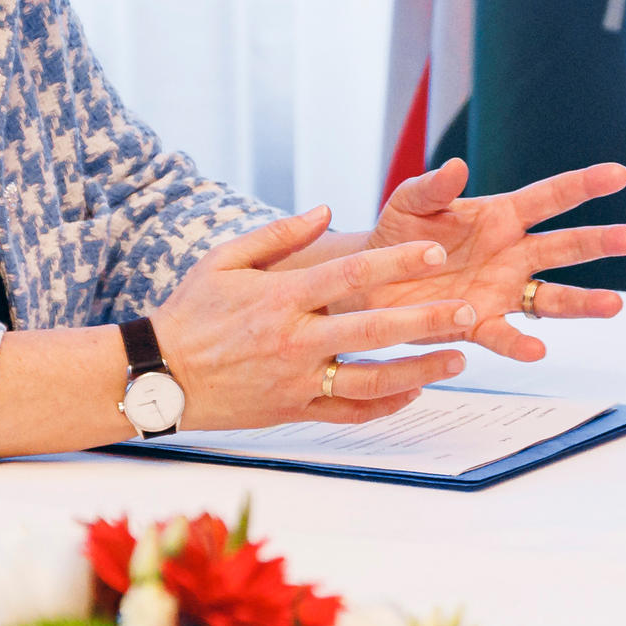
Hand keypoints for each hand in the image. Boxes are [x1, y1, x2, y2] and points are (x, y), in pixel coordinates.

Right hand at [152, 210, 477, 430]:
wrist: (157, 376)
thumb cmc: (191, 313)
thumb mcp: (224, 260)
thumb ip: (279, 236)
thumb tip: (326, 210)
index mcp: (281, 298)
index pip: (351, 274)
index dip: (397, 263)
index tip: (434, 253)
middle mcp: (294, 341)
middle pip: (373, 331)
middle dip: (425, 322)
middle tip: (467, 312)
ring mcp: (296, 381)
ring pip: (371, 382)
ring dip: (419, 371)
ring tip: (458, 358)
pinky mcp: (293, 411)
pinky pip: (349, 414)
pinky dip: (385, 405)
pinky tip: (414, 392)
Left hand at [362, 159, 625, 362]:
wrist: (369, 283)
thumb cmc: (395, 236)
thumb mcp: (409, 203)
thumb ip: (432, 187)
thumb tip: (458, 167)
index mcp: (499, 217)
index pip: (549, 198)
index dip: (583, 185)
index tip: (619, 175)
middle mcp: (510, 255)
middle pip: (564, 247)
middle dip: (599, 241)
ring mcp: (500, 291)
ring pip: (551, 298)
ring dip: (582, 302)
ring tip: (615, 304)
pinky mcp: (477, 324)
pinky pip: (505, 335)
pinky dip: (520, 343)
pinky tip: (536, 349)